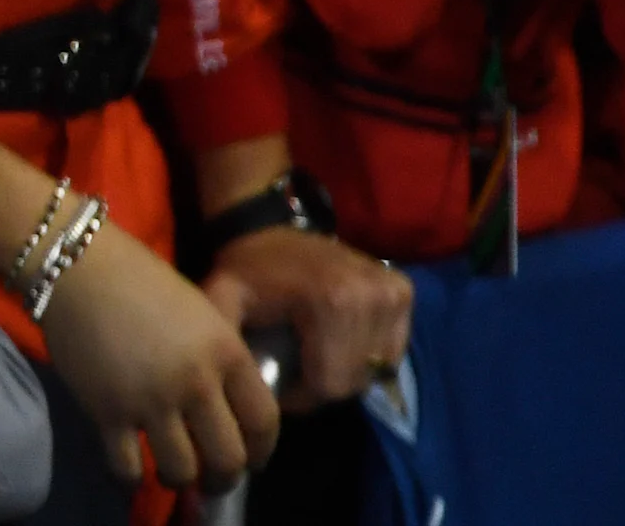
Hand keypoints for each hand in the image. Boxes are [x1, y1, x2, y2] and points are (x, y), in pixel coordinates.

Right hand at [35, 220, 277, 488]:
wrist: (75, 263)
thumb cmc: (138, 278)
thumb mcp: (199, 312)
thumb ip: (220, 359)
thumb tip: (228, 407)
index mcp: (226, 351)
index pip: (264, 422)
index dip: (261, 452)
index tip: (251, 460)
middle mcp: (195, 382)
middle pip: (228, 458)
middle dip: (222, 478)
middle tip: (210, 479)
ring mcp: (150, 399)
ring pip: (181, 471)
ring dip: (179, 480)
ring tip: (170, 472)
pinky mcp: (106, 410)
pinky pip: (128, 467)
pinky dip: (132, 478)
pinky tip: (132, 469)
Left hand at [201, 224, 413, 409]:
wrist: (266, 227)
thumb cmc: (247, 268)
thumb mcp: (222, 300)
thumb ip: (228, 344)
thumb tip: (247, 393)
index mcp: (332, 303)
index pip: (329, 384)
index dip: (300, 396)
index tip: (278, 386)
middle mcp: (372, 297)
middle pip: (354, 379)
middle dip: (322, 385)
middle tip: (296, 371)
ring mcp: (393, 293)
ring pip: (376, 369)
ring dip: (346, 371)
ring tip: (316, 356)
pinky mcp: (403, 290)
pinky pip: (393, 349)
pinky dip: (368, 354)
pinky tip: (340, 341)